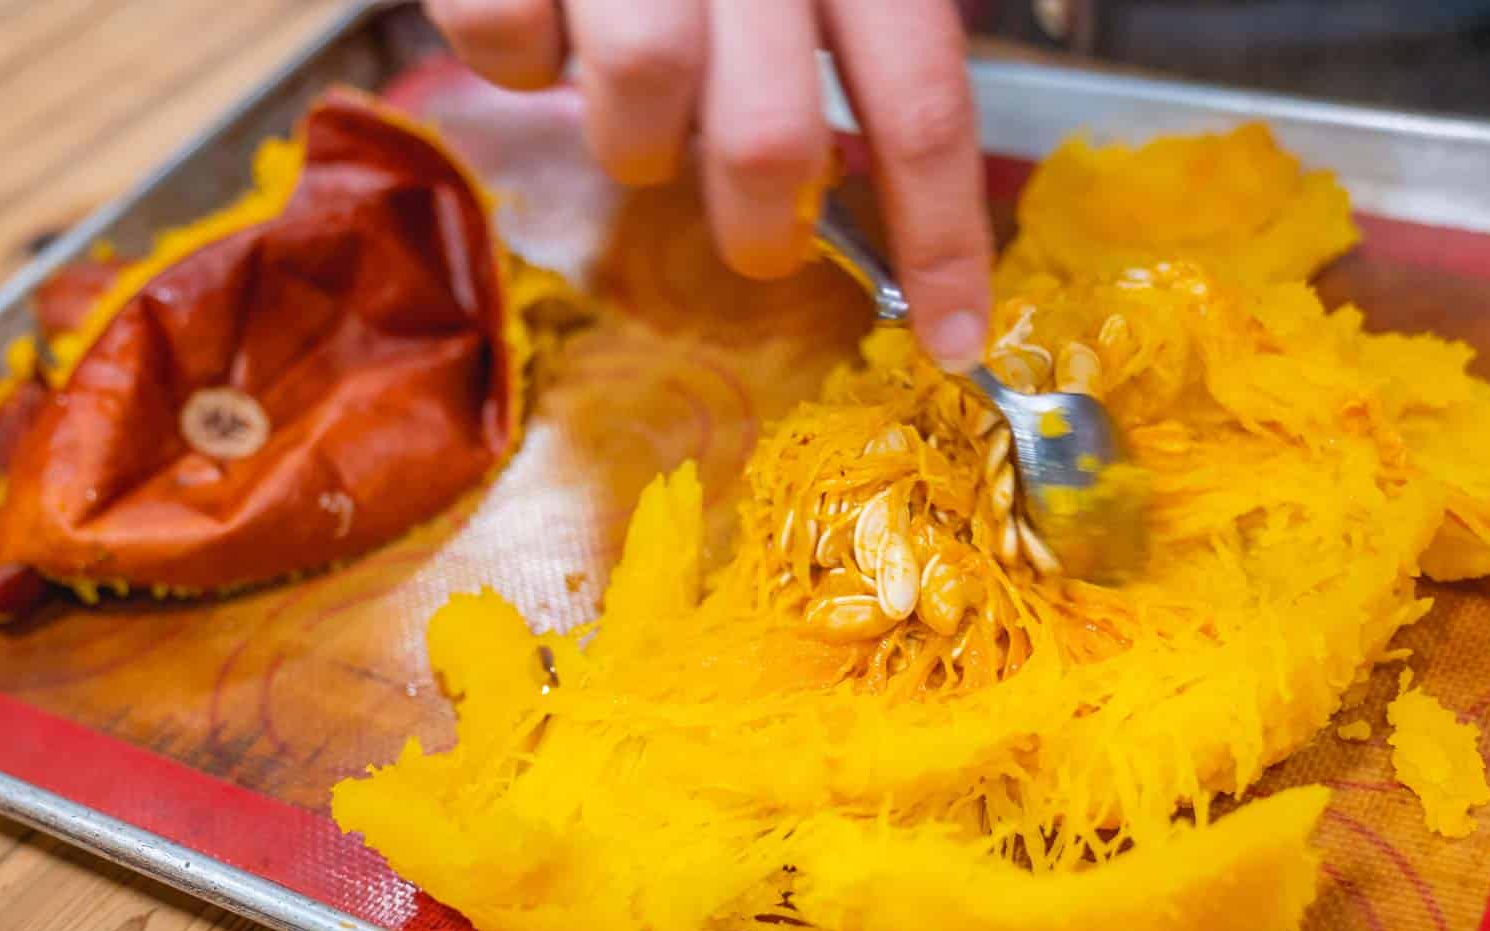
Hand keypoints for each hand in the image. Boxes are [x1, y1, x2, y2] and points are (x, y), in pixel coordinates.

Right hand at [425, 0, 993, 369]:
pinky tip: (546, 17)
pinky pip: (506, 45)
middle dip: (763, 227)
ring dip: (636, 137)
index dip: (943, 242)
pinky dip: (518, 56)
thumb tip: (983, 68)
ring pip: (637, 100)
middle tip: (760, 236)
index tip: (949, 339)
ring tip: (639, 89)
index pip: (923, 109)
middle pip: (771, 145)